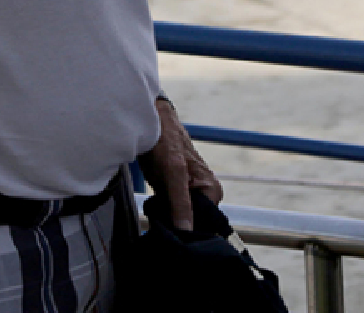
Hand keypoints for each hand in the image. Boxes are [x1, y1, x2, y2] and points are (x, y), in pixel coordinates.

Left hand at [140, 97, 221, 230]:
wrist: (150, 124)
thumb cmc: (165, 143)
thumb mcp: (173, 175)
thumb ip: (181, 204)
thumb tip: (186, 233)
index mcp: (212, 191)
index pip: (206, 226)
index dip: (190, 234)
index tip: (175, 240)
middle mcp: (205, 194)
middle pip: (193, 224)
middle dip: (177, 227)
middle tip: (161, 228)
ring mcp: (190, 193)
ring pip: (180, 219)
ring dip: (168, 221)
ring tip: (156, 218)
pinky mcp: (175, 192)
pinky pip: (171, 211)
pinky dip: (163, 214)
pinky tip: (154, 212)